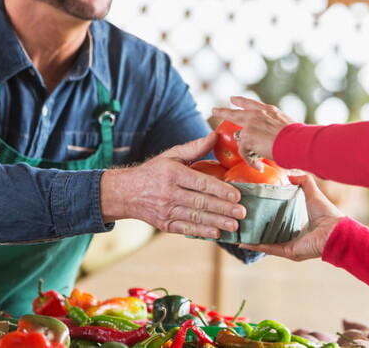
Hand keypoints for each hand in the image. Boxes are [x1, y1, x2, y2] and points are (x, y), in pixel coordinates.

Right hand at [100, 132, 245, 238]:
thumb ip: (195, 147)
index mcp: (173, 174)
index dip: (220, 190)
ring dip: (217, 222)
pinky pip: (186, 228)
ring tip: (235, 225)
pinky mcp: (165, 224)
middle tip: (242, 212)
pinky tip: (216, 233)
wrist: (126, 192)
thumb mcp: (171, 155)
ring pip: (196, 217)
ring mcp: (166, 210)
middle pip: (201, 202)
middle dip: (223, 208)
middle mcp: (169, 193)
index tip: (237, 195)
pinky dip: (202, 231)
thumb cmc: (154, 171)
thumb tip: (216, 135)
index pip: (200, 183)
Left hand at [211, 96, 294, 169]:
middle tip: (214, 110)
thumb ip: (280, 130)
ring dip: (244, 150)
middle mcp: (257, 115)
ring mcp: (250, 126)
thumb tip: (281, 140)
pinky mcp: (247, 138)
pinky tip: (258, 166)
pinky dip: (251, 161)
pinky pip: (244, 152)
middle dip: (223, 111)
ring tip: (248, 158)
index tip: (232, 99)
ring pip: (239, 137)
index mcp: (268, 111)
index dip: (241, 101)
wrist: (297, 141)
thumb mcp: (288, 126)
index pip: (251, 103)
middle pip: (235, 113)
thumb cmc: (299, 137)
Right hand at [238, 174, 343, 260]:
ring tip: (236, 232)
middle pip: (268, 233)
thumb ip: (303, 181)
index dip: (264, 215)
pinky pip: (269, 249)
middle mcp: (292, 237)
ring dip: (251, 238)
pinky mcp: (289, 251)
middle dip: (254, 228)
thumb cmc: (327, 213)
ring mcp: (289, 246)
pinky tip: (243, 242)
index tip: (250, 207)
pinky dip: (256, 245)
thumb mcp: (312, 193)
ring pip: (265, 243)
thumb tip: (289, 174)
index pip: (277, 220)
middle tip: (238, 219)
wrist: (335, 230)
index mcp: (297, 225)